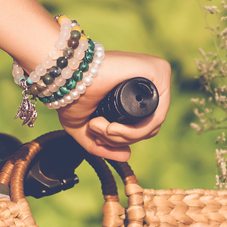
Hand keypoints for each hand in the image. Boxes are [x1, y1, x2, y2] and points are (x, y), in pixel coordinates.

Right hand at [56, 50, 171, 161]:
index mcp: (135, 93)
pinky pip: (156, 116)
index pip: (143, 127)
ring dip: (122, 137)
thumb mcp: (86, 130)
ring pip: (153, 125)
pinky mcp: (160, 71)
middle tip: (96, 130)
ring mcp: (157, 76)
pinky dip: (134, 131)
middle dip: (120, 140)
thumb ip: (104, 146)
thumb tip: (127, 156)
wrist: (66, 74)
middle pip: (149, 129)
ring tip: (98, 126)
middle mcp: (148, 83)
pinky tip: (111, 127)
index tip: (97, 135)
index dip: (121, 140)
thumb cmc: (72, 96)